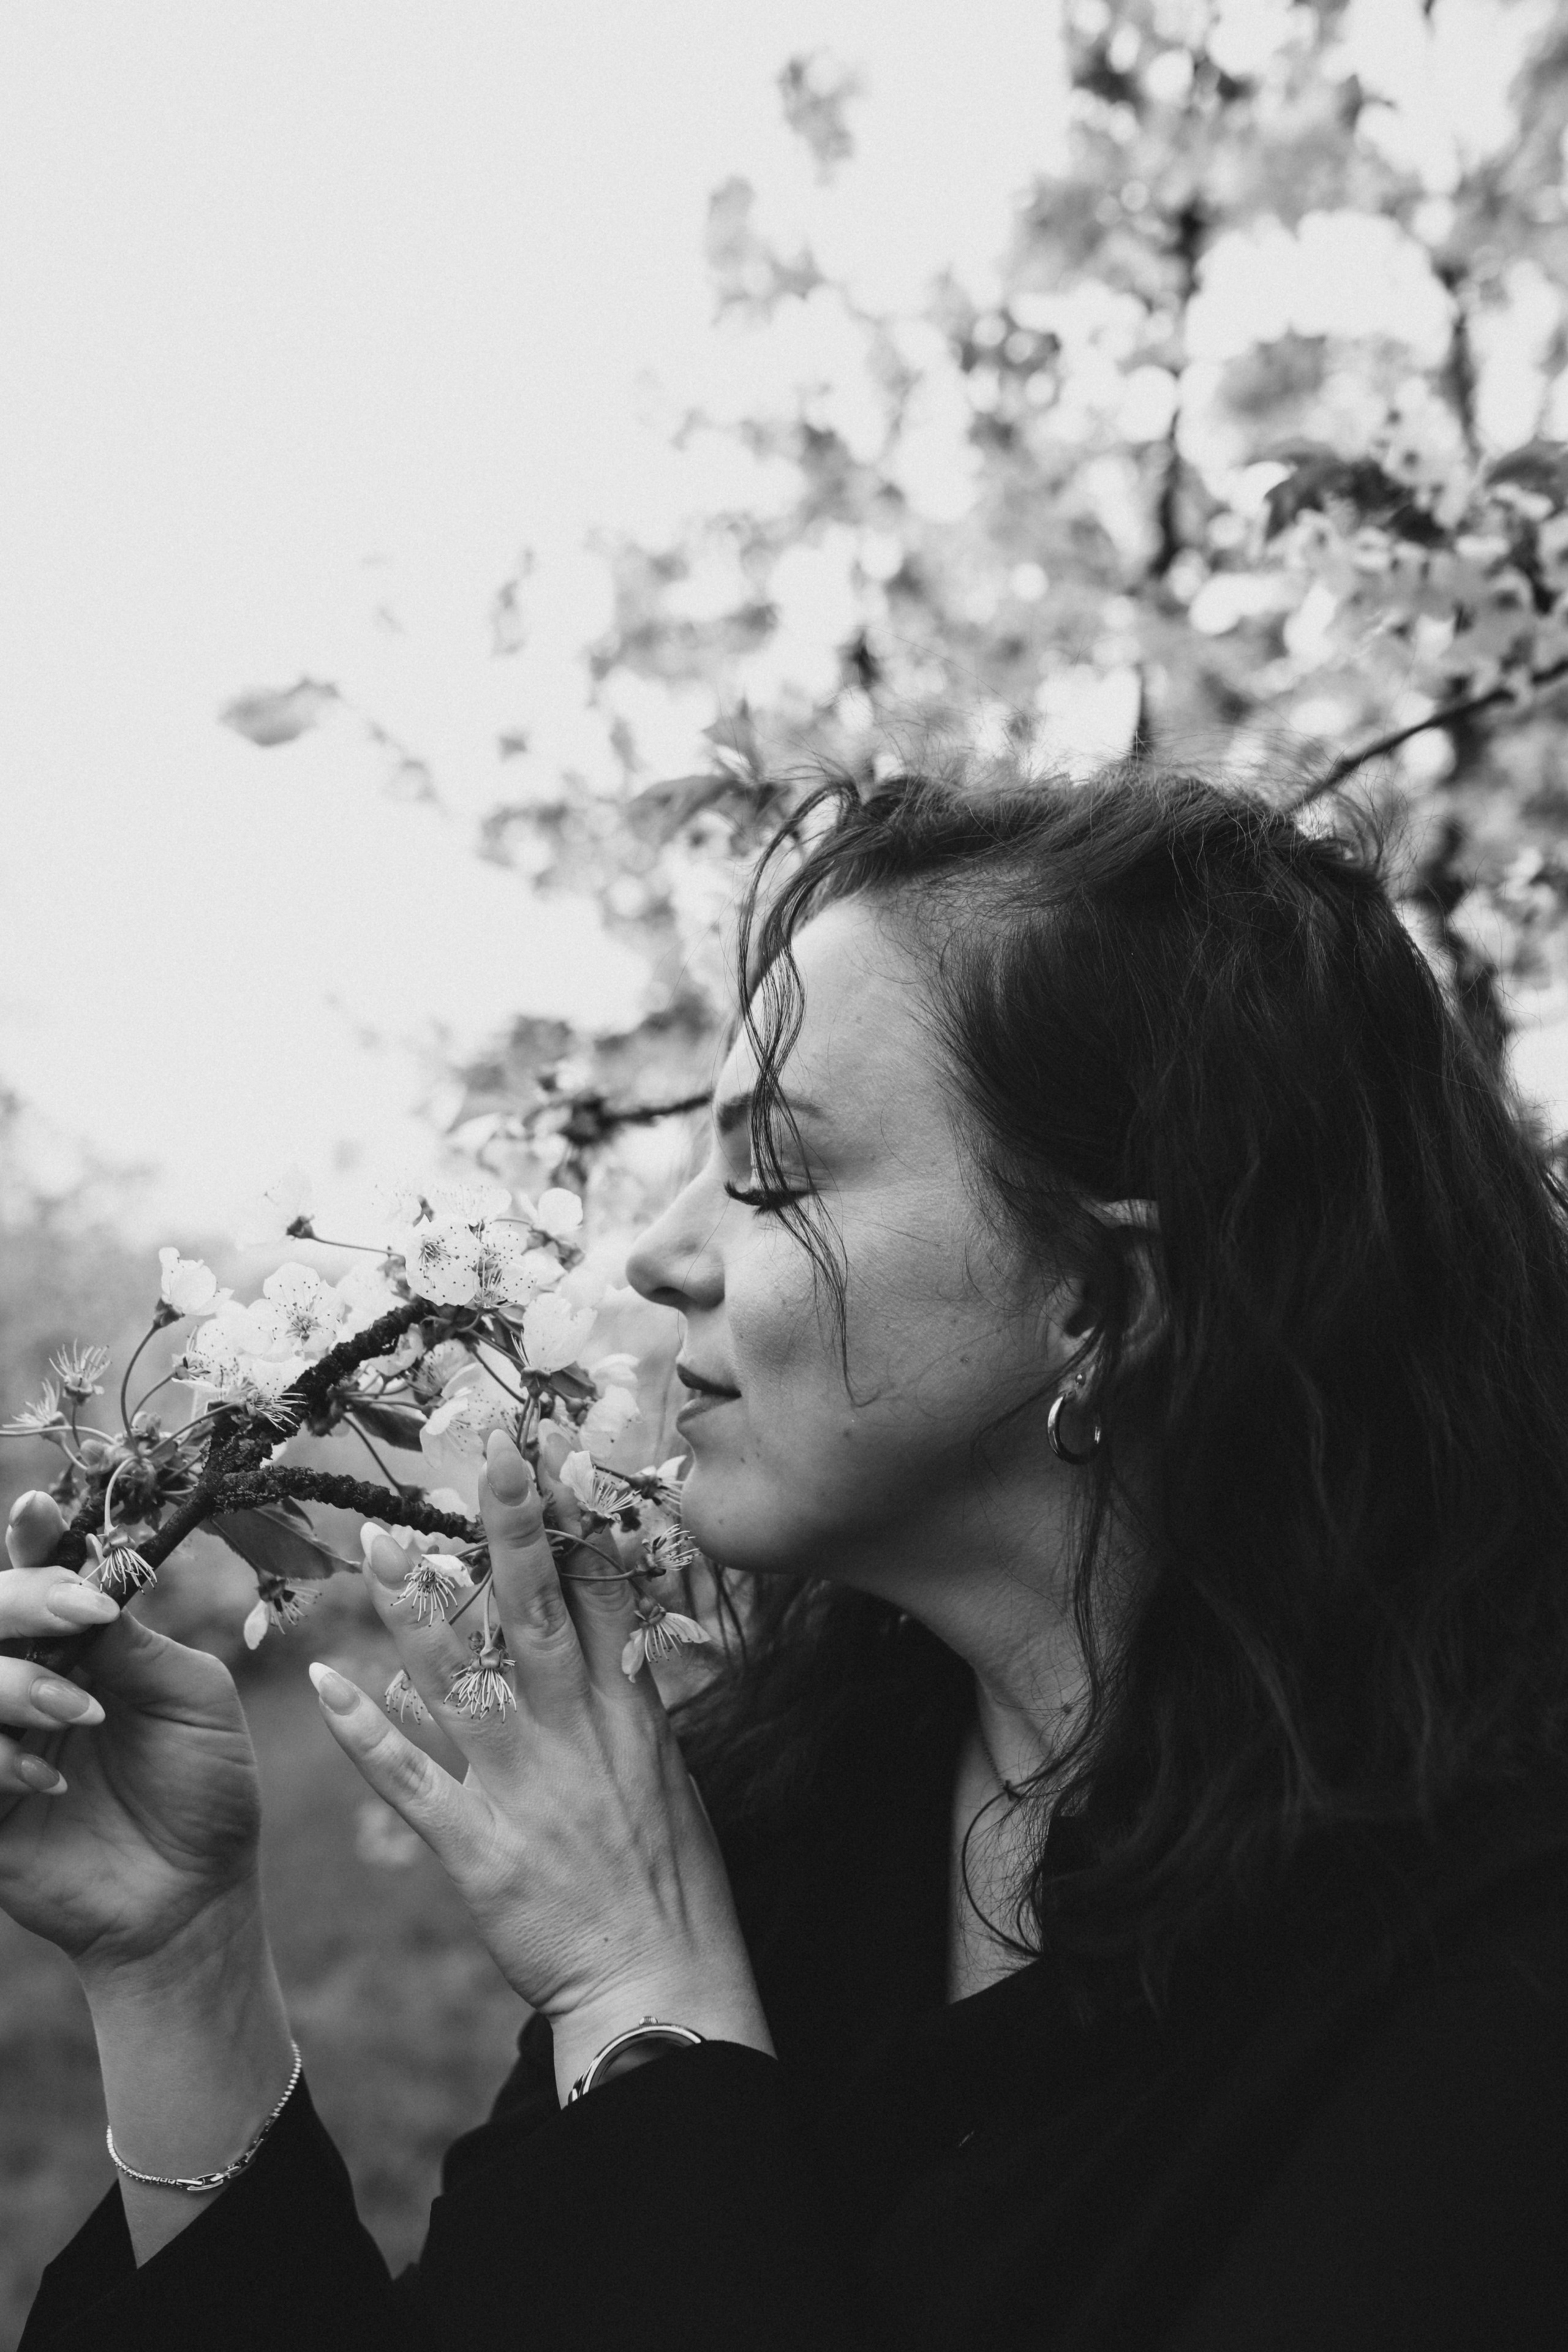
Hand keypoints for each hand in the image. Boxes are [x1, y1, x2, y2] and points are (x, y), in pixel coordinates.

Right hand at [0, 1490, 265, 1977]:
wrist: (193, 1897)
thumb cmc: (207, 1790)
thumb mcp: (193, 1698)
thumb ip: (133, 1643)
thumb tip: (86, 1587)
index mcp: (83, 1647)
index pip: (40, 1576)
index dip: (32, 1542)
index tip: (37, 1512)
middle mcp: (30, 1681)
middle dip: (22, 1601)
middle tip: (82, 1616)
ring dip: (16, 1685)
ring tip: (83, 1716)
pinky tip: (50, 1780)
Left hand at [311, 1429, 770, 2082]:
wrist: (659, 1984)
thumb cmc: (671, 1882)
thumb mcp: (668, 1772)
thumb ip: (626, 1703)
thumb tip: (606, 1639)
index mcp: (629, 1711)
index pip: (602, 1594)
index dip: (575, 1521)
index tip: (549, 1457)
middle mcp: (576, 1732)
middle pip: (536, 1610)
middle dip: (512, 1529)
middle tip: (485, 1458)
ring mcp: (523, 1785)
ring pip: (461, 1675)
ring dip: (413, 1605)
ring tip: (376, 1540)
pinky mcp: (477, 1845)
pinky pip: (409, 1779)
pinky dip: (364, 1732)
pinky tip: (326, 1685)